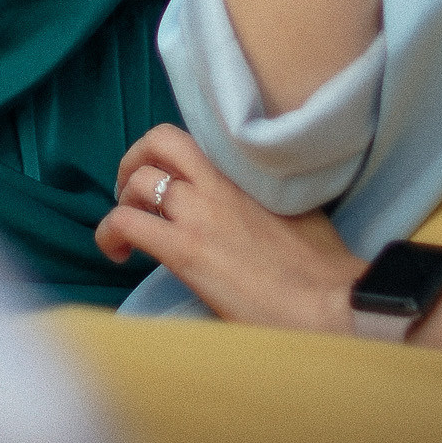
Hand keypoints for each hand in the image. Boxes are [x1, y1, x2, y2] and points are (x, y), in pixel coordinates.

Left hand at [94, 124, 361, 332]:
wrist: (332, 303)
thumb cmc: (326, 271)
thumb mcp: (301, 213)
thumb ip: (270, 201)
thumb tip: (259, 214)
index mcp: (250, 172)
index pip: (200, 141)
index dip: (176, 158)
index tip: (173, 179)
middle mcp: (221, 181)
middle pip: (162, 140)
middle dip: (136, 159)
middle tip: (134, 189)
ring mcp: (201, 212)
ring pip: (138, 179)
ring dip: (124, 201)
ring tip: (128, 228)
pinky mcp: (185, 248)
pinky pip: (126, 222)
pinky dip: (110, 233)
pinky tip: (117, 253)